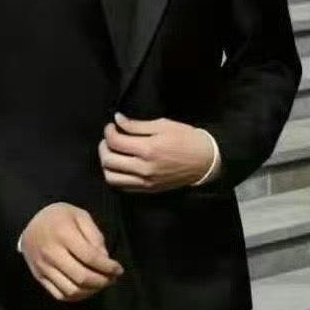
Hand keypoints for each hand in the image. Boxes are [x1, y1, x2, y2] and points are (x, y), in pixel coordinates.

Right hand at [19, 202, 123, 302]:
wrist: (28, 220)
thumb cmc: (59, 217)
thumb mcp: (80, 216)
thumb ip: (95, 236)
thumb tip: (105, 260)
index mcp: (63, 234)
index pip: (91, 258)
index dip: (108, 267)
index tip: (118, 269)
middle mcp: (51, 253)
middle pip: (81, 277)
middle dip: (102, 281)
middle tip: (112, 279)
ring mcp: (43, 268)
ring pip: (71, 290)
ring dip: (90, 292)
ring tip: (100, 285)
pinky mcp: (39, 277)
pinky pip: (59, 295)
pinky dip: (76, 297)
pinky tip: (85, 290)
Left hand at [99, 112, 214, 190]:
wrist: (205, 162)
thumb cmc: (186, 139)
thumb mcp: (163, 125)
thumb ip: (137, 125)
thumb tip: (118, 119)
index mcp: (148, 149)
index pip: (115, 141)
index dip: (109, 131)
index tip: (112, 125)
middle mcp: (143, 168)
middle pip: (108, 160)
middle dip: (104, 146)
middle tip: (109, 138)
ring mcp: (145, 182)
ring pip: (111, 177)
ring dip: (106, 164)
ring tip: (112, 153)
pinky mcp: (148, 190)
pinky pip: (122, 187)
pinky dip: (115, 176)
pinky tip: (120, 166)